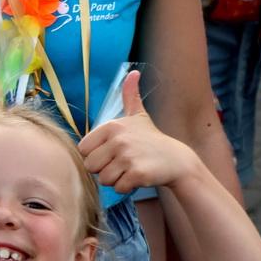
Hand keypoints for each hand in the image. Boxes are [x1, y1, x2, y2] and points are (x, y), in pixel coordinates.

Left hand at [78, 71, 195, 193]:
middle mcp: (118, 139)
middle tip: (123, 162)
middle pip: (90, 167)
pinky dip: (127, 187)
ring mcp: (128, 157)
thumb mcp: (139, 116)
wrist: (177, 160)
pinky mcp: (137, 174)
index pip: (83, 151)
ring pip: (103, 180)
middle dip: (104, 169)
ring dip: (116, 179)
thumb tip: (133, 72)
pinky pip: (118, 188)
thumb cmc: (151, 140)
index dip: (96, 155)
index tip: (113, 151)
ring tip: (131, 168)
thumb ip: (130, 95)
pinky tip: (139, 176)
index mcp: (111, 126)